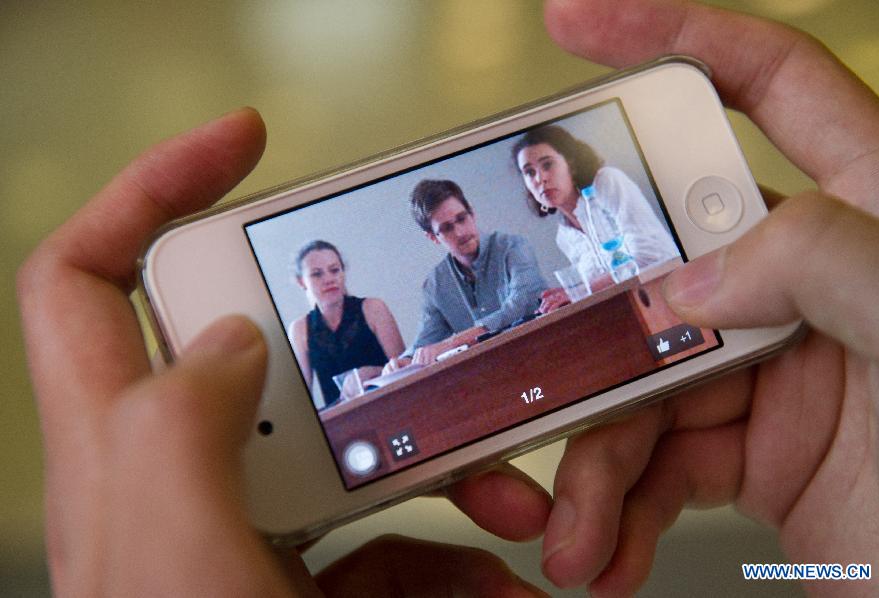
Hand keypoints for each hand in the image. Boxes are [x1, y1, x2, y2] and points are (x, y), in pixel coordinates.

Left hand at [17, 108, 548, 595]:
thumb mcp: (170, 570)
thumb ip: (172, 432)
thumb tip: (224, 337)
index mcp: (125, 460)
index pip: (88, 284)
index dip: (150, 192)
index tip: (243, 143)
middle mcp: (181, 488)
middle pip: (263, 360)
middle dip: (370, 361)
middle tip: (438, 361)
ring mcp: (251, 541)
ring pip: (356, 462)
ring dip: (451, 480)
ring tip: (527, 514)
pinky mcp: (309, 591)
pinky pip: (393, 551)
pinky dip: (459, 565)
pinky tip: (509, 587)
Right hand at [458, 1, 878, 594]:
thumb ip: (827, 261)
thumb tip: (698, 272)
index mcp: (878, 220)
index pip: (774, 86)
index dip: (674, 36)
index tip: (581, 21)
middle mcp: (819, 284)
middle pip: (667, 261)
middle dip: (592, 325)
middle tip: (540, 361)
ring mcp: (779, 370)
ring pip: (644, 380)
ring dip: (596, 459)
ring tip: (575, 527)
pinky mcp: (755, 452)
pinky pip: (658, 457)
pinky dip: (619, 504)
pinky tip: (604, 546)